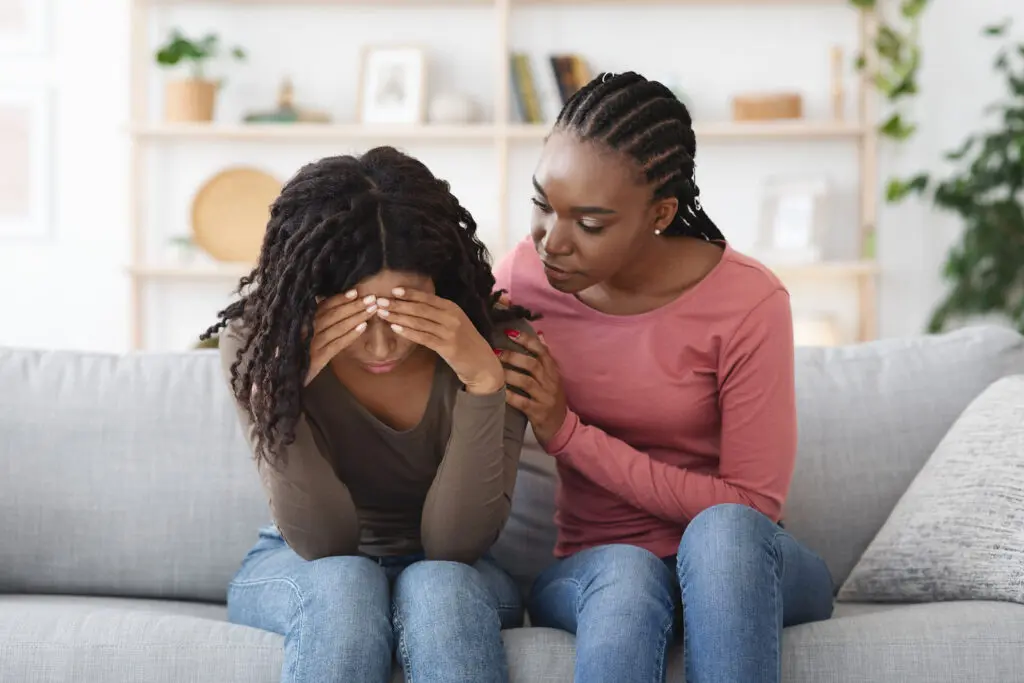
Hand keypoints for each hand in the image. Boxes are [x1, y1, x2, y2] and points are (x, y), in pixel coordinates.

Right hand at [304, 291, 376, 386]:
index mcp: (304, 321)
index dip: (340, 299)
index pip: (323, 306)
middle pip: (332, 315)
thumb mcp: (307, 334)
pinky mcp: (316, 359)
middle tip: (372, 299)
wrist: (290, 377)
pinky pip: (336, 345)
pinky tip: (363, 328)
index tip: (356, 292)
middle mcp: (306, 331)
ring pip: (336, 328)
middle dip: (353, 306)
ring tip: (372, 310)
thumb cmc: (302, 353)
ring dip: (356, 317)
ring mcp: (311, 345)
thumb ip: (315, 317)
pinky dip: (350, 335)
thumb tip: (323, 298)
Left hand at [380, 288, 503, 394]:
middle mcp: (451, 317)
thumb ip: (438, 314)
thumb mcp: (455, 323)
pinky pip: (423, 337)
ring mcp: (449, 332)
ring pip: (419, 322)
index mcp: (452, 308)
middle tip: (380, 301)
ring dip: (398, 317)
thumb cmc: (465, 342)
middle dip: (398, 304)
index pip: (428, 298)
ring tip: (382, 313)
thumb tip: (413, 306)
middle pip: (420, 308)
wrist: (482, 363)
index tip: (393, 289)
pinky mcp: (446, 347)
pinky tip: (395, 328)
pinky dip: (408, 332)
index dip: (410, 293)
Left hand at [498, 330, 567, 445]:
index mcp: (554, 372)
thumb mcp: (553, 378)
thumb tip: (540, 335)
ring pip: (527, 382)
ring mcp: (545, 398)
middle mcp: (551, 383)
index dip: (527, 340)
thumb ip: (545, 358)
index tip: (510, 333)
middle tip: (496, 352)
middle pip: (533, 364)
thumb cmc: (551, 400)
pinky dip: (510, 396)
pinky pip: (522, 402)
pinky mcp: (538, 413)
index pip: (543, 351)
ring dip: (509, 374)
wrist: (561, 428)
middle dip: (513, 356)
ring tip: (493, 369)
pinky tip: (498, 391)